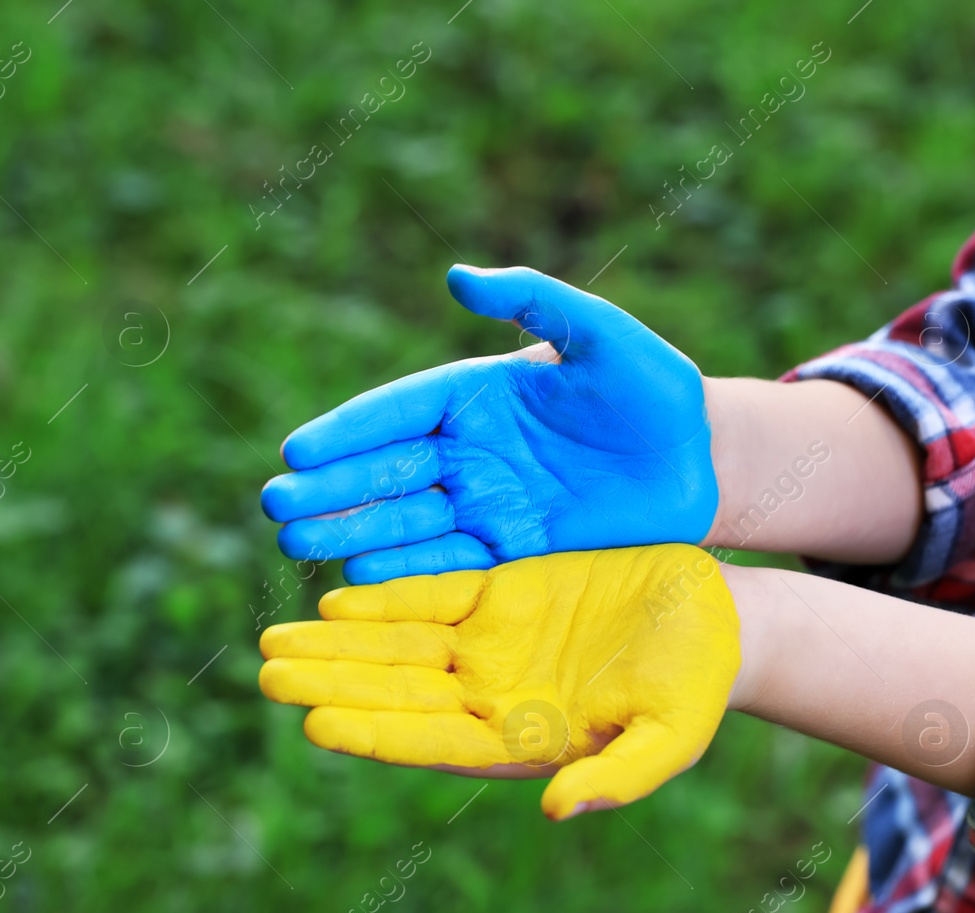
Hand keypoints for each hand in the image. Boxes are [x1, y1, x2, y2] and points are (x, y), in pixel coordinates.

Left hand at [257, 546, 741, 817]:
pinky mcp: (499, 595)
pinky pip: (428, 598)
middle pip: (394, 692)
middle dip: (330, 683)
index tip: (317, 725)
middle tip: (266, 674)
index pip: (431, 741)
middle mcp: (490, 696)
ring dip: (336, 645)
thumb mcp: (672, 734)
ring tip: (273, 644)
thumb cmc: (699, 684)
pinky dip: (382, 600)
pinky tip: (333, 602)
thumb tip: (559, 810)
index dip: (376, 731)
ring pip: (395, 647)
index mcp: (520, 738)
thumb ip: (619, 775)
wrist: (716, 616)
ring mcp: (489, 646)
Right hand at [261, 265, 716, 583]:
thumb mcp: (600, 335)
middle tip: (274, 504)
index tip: (298, 448)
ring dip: (350, 531)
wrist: (700, 462)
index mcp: (476, 394)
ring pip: (404, 519)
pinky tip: (359, 575)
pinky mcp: (512, 551)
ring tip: (295, 544)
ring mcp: (485, 503)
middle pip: (385, 471)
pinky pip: (449, 562)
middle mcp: (468, 451)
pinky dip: (405, 569)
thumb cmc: (653, 388)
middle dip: (329, 488)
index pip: (397, 411)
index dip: (348, 431)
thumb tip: (455, 276)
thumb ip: (532, 300)